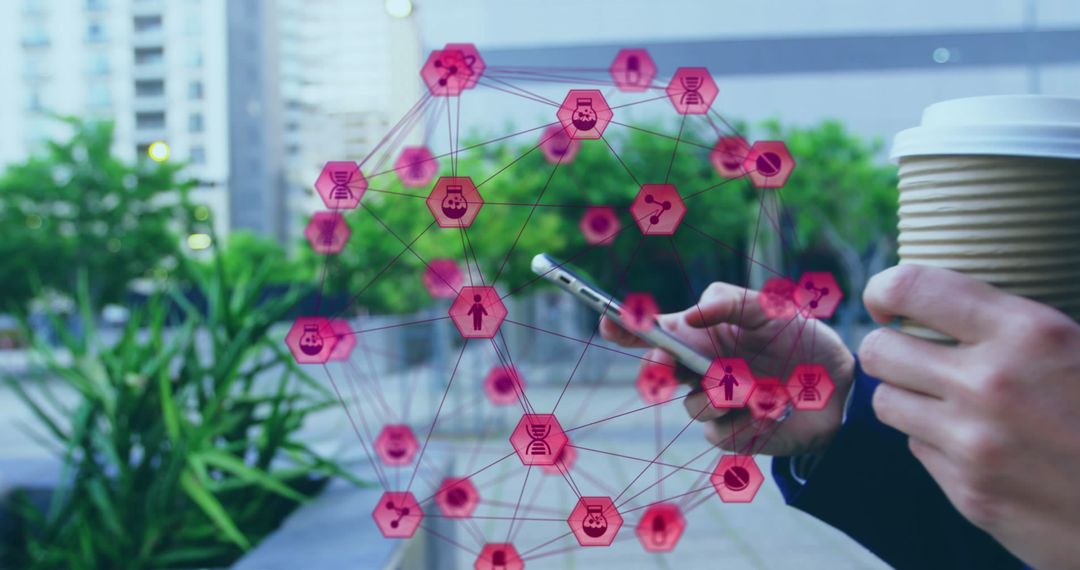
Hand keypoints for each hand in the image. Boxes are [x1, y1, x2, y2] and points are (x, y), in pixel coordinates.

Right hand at [600, 281, 854, 456]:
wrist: (840, 389)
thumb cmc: (803, 342)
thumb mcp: (773, 309)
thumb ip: (731, 301)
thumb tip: (689, 314)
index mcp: (701, 335)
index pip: (653, 331)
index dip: (624, 327)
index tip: (608, 320)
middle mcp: (699, 369)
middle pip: (657, 372)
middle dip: (659, 366)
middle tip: (668, 361)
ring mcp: (712, 404)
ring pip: (691, 404)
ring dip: (722, 393)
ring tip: (756, 386)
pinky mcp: (729, 434)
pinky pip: (718, 430)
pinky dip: (747, 417)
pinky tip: (771, 408)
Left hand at [861, 264, 1079, 569]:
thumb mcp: (1075, 345)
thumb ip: (1008, 323)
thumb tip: (937, 301)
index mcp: (1028, 333)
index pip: (912, 287)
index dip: (885, 291)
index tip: (887, 302)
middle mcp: (991, 384)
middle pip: (879, 350)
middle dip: (888, 348)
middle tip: (910, 354)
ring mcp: (974, 443)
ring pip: (885, 402)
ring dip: (906, 397)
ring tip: (942, 399)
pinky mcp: (968, 491)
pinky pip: (916, 448)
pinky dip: (933, 441)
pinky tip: (973, 442)